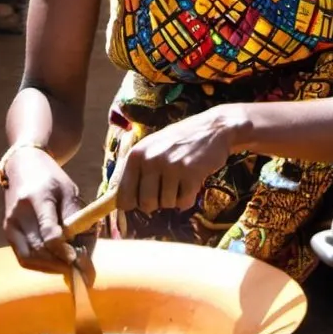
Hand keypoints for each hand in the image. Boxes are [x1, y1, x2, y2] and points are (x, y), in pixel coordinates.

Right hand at [2, 147, 95, 281]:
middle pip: (38, 249)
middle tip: (81, 271)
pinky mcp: (8, 233)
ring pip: (28, 258)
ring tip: (70, 270)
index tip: (77, 258)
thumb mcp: (69, 190)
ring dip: (50, 268)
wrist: (23, 167)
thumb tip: (83, 247)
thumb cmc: (51, 178)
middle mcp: (19, 214)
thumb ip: (75, 217)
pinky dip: (40, 265)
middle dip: (60, 264)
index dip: (62, 249)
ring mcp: (10, 225)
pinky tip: (55, 265)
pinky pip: (23, 257)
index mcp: (37, 198)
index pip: (48, 230)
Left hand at [114, 105, 245, 214]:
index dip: (132, 203)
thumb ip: (136, 171)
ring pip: (166, 204)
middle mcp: (150, 160)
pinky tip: (192, 182)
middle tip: (167, 188)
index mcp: (136, 155)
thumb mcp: (151, 148)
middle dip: (157, 202)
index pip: (123, 195)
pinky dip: (189, 198)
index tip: (141, 201)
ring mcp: (171, 166)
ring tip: (181, 180)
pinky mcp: (191, 174)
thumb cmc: (179, 141)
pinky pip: (184, 203)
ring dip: (175, 198)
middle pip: (145, 204)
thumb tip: (119, 204)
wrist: (213, 128)